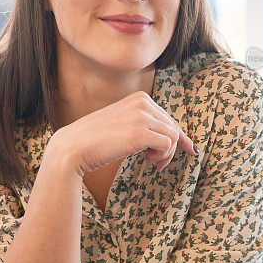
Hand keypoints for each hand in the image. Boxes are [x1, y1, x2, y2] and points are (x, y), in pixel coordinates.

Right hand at [51, 90, 197, 175]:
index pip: (168, 117)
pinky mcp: (140, 133)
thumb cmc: (96, 139)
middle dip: (172, 148)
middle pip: (173, 127)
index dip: (179, 136)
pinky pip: (167, 144)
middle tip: (159, 164)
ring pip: (173, 136)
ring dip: (166, 154)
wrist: (73, 147)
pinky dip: (162, 156)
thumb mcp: (123, 123)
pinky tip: (147, 160)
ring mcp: (141, 116)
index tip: (189, 149)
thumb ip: (143, 123)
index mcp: (139, 98)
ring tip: (150, 162)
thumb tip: (173, 136)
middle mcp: (142, 102)